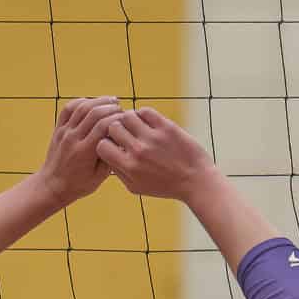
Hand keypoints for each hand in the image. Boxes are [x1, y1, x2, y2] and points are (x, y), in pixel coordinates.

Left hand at [37, 97, 120, 205]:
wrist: (52, 186)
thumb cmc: (78, 184)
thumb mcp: (100, 177)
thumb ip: (111, 157)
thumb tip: (121, 139)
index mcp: (84, 151)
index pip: (103, 126)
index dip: (118, 118)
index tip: (128, 119)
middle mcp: (73, 139)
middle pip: (93, 113)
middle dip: (111, 107)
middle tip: (122, 109)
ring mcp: (64, 132)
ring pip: (81, 107)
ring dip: (98, 101)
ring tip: (112, 101)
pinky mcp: (58, 129)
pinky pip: (68, 109)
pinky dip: (81, 101)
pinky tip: (93, 102)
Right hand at [96, 107, 212, 199]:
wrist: (196, 181)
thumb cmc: (165, 186)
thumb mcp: (136, 187)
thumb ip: (118, 171)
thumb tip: (106, 155)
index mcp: (129, 167)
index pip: (101, 145)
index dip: (105, 143)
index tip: (114, 144)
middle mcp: (139, 151)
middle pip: (113, 127)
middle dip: (116, 129)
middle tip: (124, 131)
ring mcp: (153, 138)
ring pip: (127, 116)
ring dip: (128, 119)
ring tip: (135, 125)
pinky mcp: (167, 128)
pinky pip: (146, 111)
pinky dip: (143, 114)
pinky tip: (147, 122)